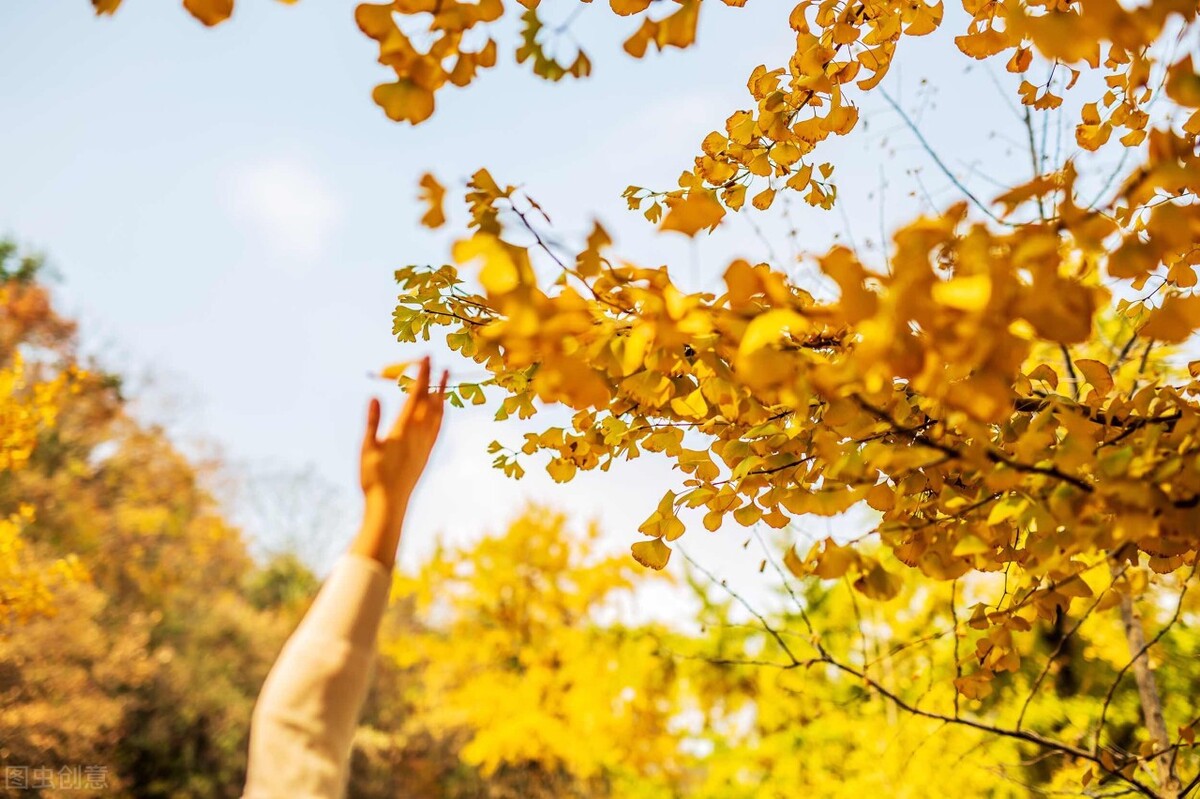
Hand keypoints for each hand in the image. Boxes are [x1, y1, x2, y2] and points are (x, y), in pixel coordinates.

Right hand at [355, 357, 446, 564]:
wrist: (389, 505)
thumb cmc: (373, 477)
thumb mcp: (367, 448)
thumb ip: (372, 421)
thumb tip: (375, 396)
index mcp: (403, 430)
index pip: (415, 395)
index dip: (421, 375)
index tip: (427, 357)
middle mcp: (418, 435)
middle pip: (430, 402)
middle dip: (435, 381)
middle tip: (440, 362)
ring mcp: (425, 445)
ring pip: (437, 415)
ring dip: (441, 395)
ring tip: (445, 381)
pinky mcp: (426, 454)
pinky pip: (438, 428)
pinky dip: (441, 414)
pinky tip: (442, 410)